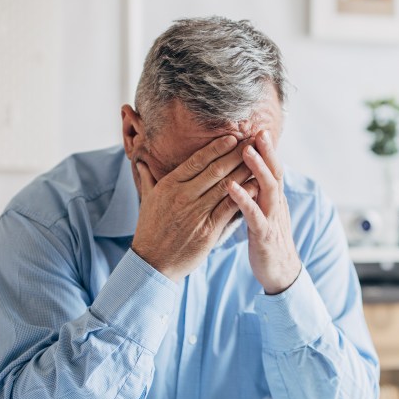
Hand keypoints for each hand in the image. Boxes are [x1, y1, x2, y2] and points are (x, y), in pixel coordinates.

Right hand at [132, 135, 259, 282]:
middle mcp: (182, 196)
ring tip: (258, 159)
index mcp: (169, 186)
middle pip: (214, 169)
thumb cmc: (151, 230)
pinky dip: (244, 195)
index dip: (217, 147)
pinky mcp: (207, 230)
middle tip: (252, 141)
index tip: (233, 137)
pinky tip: (256, 186)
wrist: (153, 262)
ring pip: (225, 186)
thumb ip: (148, 179)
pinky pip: (229, 208)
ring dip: (243, 171)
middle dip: (236, 154)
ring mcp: (195, 213)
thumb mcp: (146, 200)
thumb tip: (140, 162)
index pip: (197, 161)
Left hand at [227, 130, 301, 293]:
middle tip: (258, 131)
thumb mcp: (264, 213)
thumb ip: (259, 194)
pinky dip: (243, 199)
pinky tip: (231, 187)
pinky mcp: (263, 235)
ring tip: (246, 151)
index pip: (272, 169)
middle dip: (267, 151)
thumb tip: (251, 174)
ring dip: (258, 168)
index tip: (258, 129)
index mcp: (274, 199)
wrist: (280, 272)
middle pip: (274, 173)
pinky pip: (254, 215)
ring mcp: (271, 219)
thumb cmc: (267, 240)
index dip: (267, 150)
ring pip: (268, 189)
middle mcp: (276, 205)